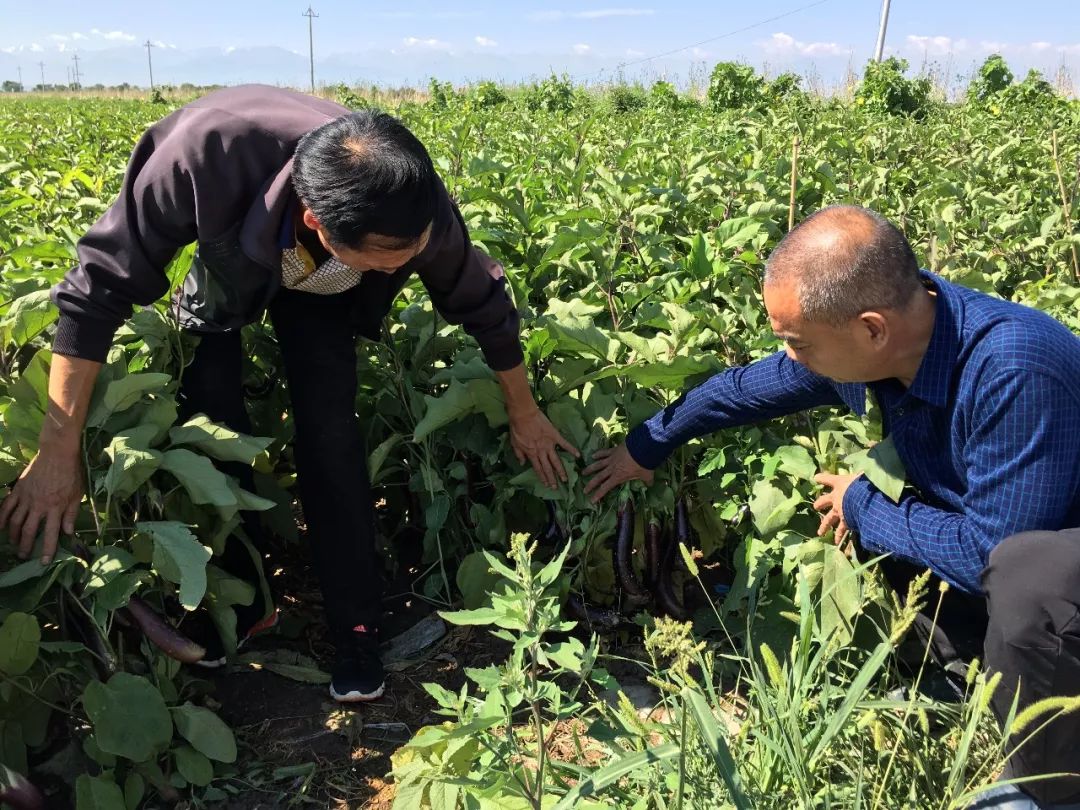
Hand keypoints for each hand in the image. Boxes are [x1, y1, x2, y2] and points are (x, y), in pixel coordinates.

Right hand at [0, 448, 83, 564]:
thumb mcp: (77, 495)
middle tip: (22, 556)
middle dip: (25, 546)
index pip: (50, 534)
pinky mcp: (17, 490)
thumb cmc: (71, 473)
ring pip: (15, 522)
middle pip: (29, 531)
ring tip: (13, 544)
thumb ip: (71, 514)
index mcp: (55, 508)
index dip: (46, 550)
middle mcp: (39, 506)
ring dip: (12, 535)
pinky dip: (1, 518)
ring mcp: (26, 498)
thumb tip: (68, 533)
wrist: (57, 453)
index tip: (42, 562)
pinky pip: (6, 507)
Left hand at [508, 407, 580, 488]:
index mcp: (531, 454)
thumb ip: (519, 454)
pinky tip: (578, 455)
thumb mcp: (514, 443)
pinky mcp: (555, 436)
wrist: (524, 415)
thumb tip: (523, 464)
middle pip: (548, 468)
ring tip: (566, 479)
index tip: (547, 485)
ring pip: (556, 460)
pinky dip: (572, 450)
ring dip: (561, 470)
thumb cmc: (517, 428)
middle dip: (552, 478)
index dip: (543, 477)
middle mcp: (541, 452)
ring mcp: (549, 444)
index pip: (538, 469)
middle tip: (557, 487)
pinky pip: (565, 444)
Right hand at [583, 444, 653, 503]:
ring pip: (597, 465)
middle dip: (591, 485)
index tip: (591, 500)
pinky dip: (598, 454)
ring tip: (583, 472)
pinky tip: (593, 456)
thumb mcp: (647, 475)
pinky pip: (603, 453)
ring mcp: (611, 459)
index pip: (605, 488)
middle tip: (584, 489)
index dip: (598, 495)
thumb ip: (647, 481)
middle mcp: (612, 469)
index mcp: (618, 477)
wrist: (642, 447)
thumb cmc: (643, 463)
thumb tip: (650, 485)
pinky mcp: (613, 450)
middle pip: (598, 478)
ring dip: (590, 469)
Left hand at [813, 471, 859, 547]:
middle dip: (819, 504)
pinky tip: (836, 543)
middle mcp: (836, 498)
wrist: (863, 499)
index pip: (828, 479)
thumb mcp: (863, 475)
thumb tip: (871, 470)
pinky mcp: (845, 522)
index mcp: (840, 484)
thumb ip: (864, 475)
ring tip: (820, 532)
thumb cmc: (864, 484)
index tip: (815, 478)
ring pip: (829, 520)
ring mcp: (839, 511)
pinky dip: (838, 537)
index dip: (821, 478)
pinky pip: (841, 531)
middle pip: (824, 501)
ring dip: (824, 526)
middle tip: (815, 507)